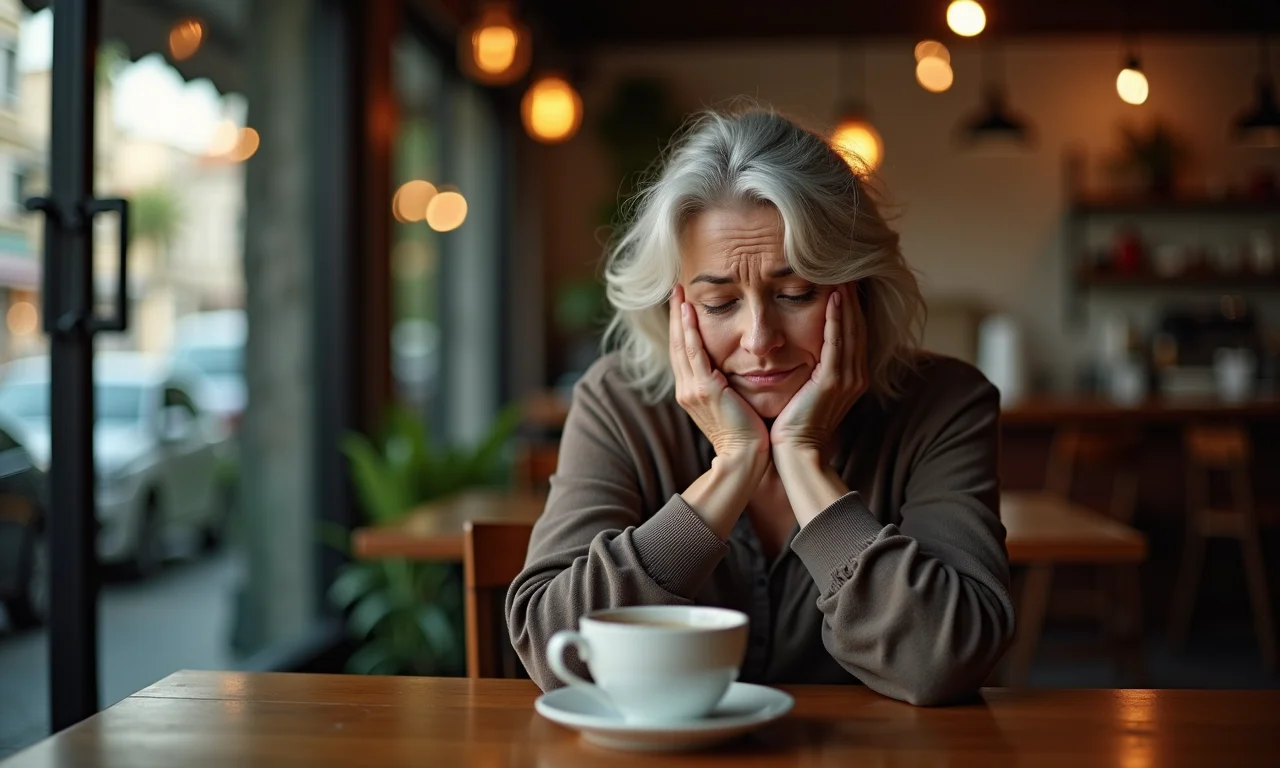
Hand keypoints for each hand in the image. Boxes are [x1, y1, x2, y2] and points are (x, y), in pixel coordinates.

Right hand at [669, 284, 769, 465]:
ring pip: (681, 345)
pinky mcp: (703, 390)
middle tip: (675, 290)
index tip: (683, 305)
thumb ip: (728, 387)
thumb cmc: (747, 435)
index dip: (681, 328)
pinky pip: (693, 353)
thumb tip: (735, 371)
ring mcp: (692, 389)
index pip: (683, 353)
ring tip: (678, 293)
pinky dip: (689, 331)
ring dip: (679, 317)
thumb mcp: (733, 405)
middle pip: (676, 345)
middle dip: (675, 316)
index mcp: (692, 392)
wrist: (745, 458)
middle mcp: (686, 389)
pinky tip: (688, 312)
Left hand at [770, 283, 867, 456]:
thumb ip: (812, 370)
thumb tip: (803, 350)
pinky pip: (836, 343)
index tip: (845, 282)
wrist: (795, 452)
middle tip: (848, 269)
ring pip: (850, 331)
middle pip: (857, 327)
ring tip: (842, 275)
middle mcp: (855, 376)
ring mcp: (847, 380)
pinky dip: (836, 319)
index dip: (851, 307)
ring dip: (847, 302)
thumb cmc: (794, 424)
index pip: (853, 333)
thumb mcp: (808, 391)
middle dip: (853, 298)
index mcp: (851, 377)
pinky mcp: (833, 383)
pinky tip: (833, 298)